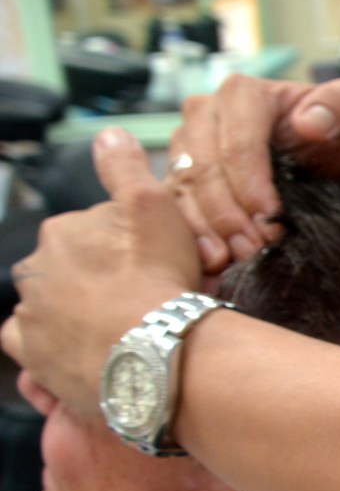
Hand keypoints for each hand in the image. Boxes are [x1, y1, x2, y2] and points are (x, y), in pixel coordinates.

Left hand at [0, 129, 199, 413]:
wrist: (155, 352)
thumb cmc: (158, 278)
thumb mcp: (153, 206)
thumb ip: (126, 168)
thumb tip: (109, 133)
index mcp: (62, 231)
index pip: (93, 233)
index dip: (128, 248)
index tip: (156, 264)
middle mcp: (36, 270)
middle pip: (70, 269)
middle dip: (98, 280)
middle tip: (143, 297)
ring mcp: (31, 316)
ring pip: (53, 305)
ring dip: (78, 312)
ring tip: (121, 326)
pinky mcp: (32, 357)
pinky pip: (35, 346)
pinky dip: (54, 344)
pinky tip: (85, 346)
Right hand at [169, 74, 339, 271]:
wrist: (320, 159)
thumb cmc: (336, 131)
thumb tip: (310, 122)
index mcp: (242, 93)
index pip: (237, 145)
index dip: (251, 186)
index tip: (272, 219)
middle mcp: (204, 113)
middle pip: (205, 170)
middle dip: (230, 215)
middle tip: (255, 249)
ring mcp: (185, 145)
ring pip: (185, 191)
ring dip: (211, 230)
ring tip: (238, 259)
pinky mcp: (179, 176)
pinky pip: (175, 209)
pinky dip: (194, 237)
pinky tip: (213, 262)